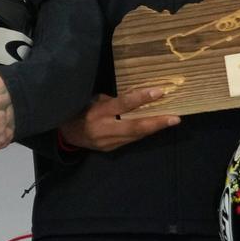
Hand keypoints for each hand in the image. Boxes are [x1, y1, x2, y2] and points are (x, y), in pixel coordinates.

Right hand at [57, 88, 179, 152]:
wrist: (64, 135)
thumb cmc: (76, 111)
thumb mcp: (90, 100)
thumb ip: (110, 100)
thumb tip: (133, 98)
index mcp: (97, 112)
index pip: (122, 104)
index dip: (141, 98)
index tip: (159, 92)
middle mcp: (104, 129)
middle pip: (135, 126)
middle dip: (157, 122)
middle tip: (175, 118)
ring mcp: (108, 142)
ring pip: (136, 135)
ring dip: (153, 128)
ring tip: (170, 121)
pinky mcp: (111, 149)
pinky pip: (131, 140)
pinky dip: (142, 132)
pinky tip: (153, 127)